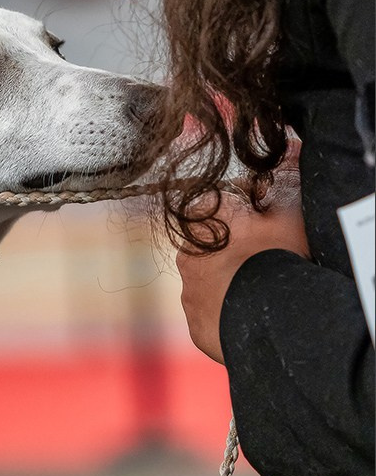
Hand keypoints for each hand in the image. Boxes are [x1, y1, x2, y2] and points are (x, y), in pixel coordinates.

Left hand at [175, 173, 309, 363]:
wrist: (265, 312)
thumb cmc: (276, 256)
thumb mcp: (287, 213)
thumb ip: (283, 186)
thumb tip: (285, 153)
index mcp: (203, 217)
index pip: (223, 207)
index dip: (250, 215)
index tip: (268, 224)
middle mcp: (187, 251)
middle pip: (216, 246)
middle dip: (237, 251)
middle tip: (267, 262)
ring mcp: (189, 289)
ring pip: (212, 282)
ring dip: (232, 284)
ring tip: (261, 293)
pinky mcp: (196, 322)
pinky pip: (214, 315)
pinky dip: (230, 314)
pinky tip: (252, 315)